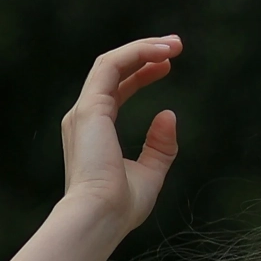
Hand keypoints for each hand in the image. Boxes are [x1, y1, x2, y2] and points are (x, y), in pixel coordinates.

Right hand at [59, 34, 181, 230]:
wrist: (100, 216)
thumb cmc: (120, 205)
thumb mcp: (150, 173)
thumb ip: (159, 147)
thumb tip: (168, 115)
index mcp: (95, 131)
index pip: (117, 88)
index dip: (142, 72)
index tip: (168, 64)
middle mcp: (85, 116)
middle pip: (113, 69)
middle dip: (144, 52)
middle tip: (176, 43)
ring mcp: (84, 111)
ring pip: (111, 62)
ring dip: (143, 47)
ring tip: (174, 44)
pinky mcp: (89, 108)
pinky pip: (111, 66)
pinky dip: (135, 53)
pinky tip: (160, 52)